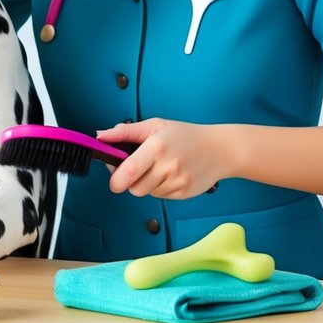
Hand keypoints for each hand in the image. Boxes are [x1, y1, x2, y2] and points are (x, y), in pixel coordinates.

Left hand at [99, 118, 233, 199]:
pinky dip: (159, 187)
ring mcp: (177, 182)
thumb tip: (101, 136)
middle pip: (134, 188)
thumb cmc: (187, 135)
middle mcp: (168, 166)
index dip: (115, 177)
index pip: (128, 171)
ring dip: (146, 184)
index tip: (113, 176)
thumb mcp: (156, 125)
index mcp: (157, 147)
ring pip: (146, 193)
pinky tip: (169, 174)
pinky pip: (160, 196)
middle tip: (135, 169)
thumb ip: (126, 131)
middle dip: (130, 181)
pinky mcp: (184, 194)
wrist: (221, 149)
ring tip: (158, 167)